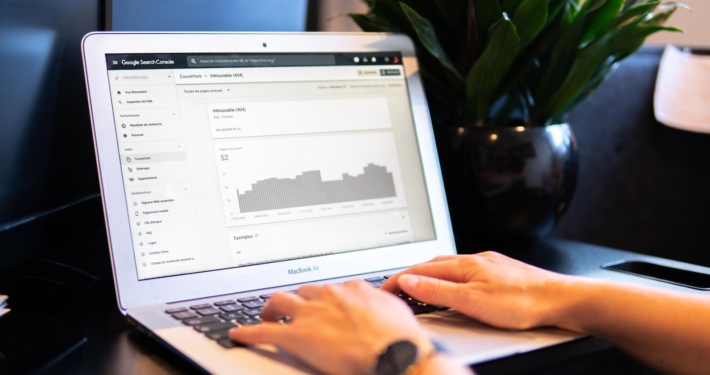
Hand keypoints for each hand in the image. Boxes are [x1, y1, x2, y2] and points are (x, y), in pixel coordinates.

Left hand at [229, 280, 429, 374]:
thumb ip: (382, 305)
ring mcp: (311, 313)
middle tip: (292, 307)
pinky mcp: (297, 335)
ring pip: (280, 301)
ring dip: (271, 307)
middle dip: (297, 298)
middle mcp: (329, 295)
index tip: (324, 303)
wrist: (396, 352)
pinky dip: (248, 332)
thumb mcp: (396, 311)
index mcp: (352, 289)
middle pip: (304, 290)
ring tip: (266, 313)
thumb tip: (383, 308)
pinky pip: (265, 330)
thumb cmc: (401, 337)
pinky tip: (240, 334)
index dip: (326, 297)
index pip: (332, 288)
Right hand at [381, 252, 572, 329]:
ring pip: (448, 267)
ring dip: (428, 276)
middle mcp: (473, 260)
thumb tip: (410, 282)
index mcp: (463, 265)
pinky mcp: (498, 272)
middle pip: (431, 265)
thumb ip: (438, 292)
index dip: (398, 279)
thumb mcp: (473, 301)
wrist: (560, 300)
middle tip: (395, 289)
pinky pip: (463, 271)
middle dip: (410, 275)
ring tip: (417, 289)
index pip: (419, 270)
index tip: (383, 288)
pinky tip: (453, 287)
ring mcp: (487, 264)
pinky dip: (447, 279)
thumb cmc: (523, 302)